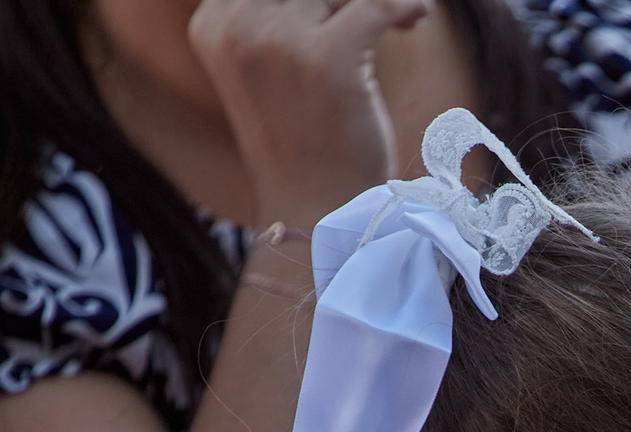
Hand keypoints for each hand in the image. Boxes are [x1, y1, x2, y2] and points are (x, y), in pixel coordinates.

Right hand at [189, 0, 432, 231]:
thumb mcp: (272, 68)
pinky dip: (406, 6)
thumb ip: (283, 16)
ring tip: (399, 24)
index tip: (341, 8)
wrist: (317, 212)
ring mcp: (280, 41)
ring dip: (373, 6)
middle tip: (377, 14)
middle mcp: (237, 26)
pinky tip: (418, 17)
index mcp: (213, 24)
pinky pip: (379, 3)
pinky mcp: (328, 57)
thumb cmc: (303, 144)